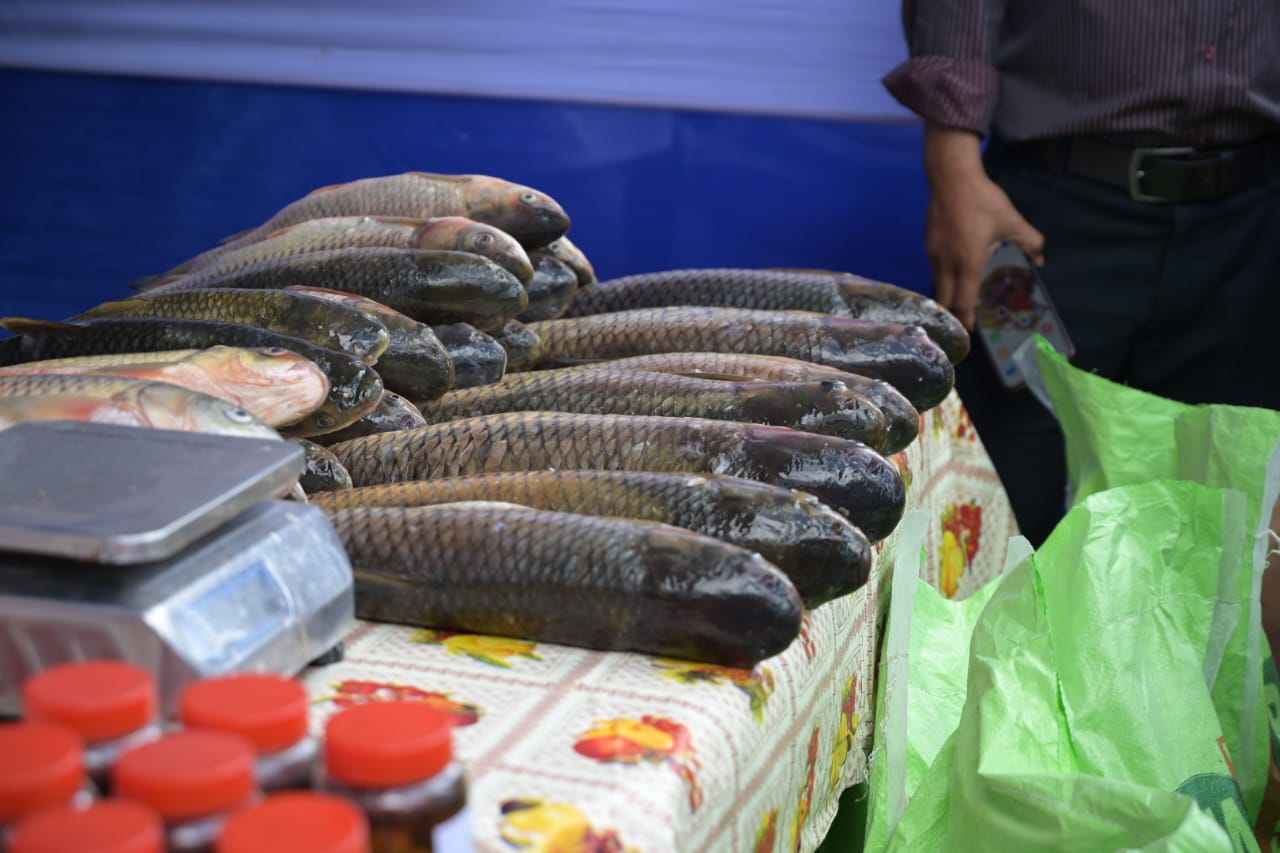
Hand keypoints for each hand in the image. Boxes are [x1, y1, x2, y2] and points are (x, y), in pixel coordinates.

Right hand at [922, 124, 1044, 329]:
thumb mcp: (1012, 221)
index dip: (966, 320)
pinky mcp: (928, 244)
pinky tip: (954, 270)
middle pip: (945, 301)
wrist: (950, 177)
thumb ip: (1029, 242)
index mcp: (967, 264)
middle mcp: (946, 265)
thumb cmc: (982, 201)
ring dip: (948, 295)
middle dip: (954, 314)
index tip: (972, 331)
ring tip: (961, 298)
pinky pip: (935, 269)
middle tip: (966, 319)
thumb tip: (1040, 259)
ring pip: (938, 285)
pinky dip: (944, 278)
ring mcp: (933, 255)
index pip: (962, 303)